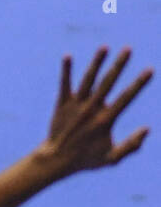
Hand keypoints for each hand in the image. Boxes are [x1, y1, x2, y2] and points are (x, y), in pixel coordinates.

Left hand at [36, 48, 150, 179]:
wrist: (56, 159)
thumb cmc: (86, 159)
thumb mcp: (112, 158)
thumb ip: (131, 145)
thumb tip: (148, 129)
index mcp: (106, 120)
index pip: (126, 97)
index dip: (138, 83)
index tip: (149, 69)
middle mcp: (92, 109)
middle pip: (108, 83)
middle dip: (119, 65)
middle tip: (128, 48)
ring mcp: (76, 105)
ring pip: (88, 80)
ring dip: (96, 63)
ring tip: (105, 47)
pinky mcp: (61, 104)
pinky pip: (64, 85)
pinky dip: (66, 71)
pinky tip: (67, 56)